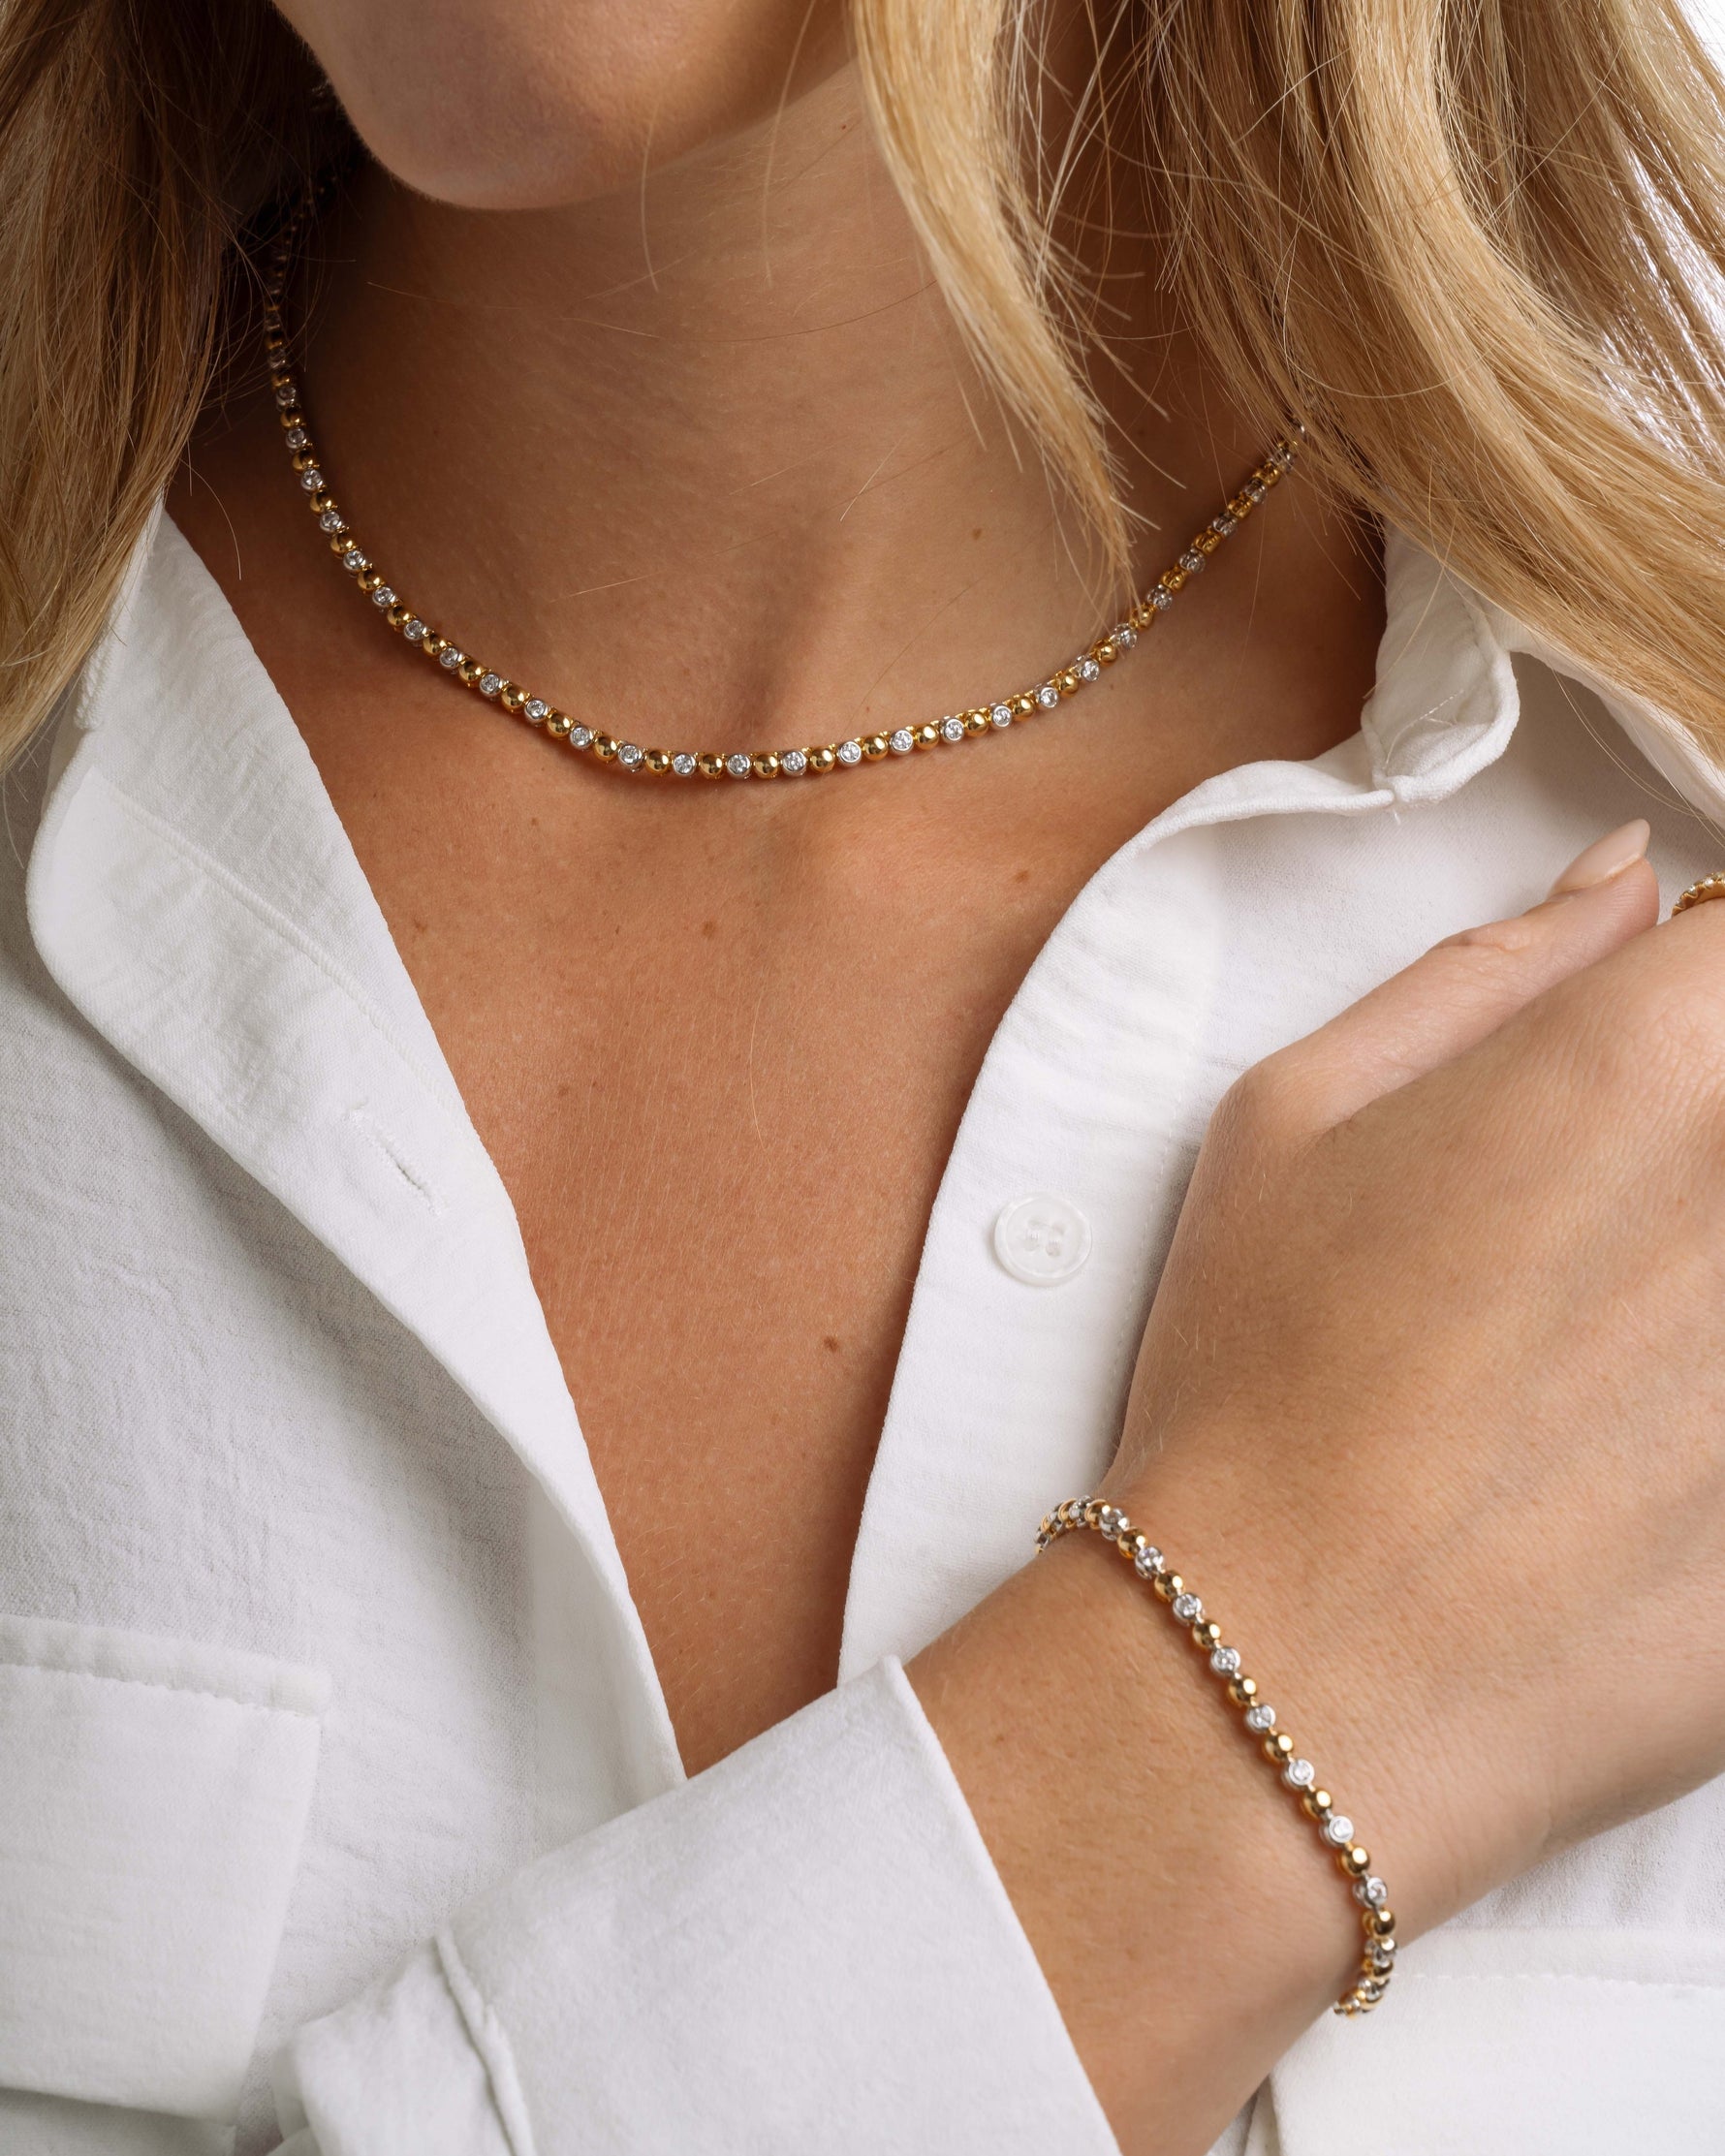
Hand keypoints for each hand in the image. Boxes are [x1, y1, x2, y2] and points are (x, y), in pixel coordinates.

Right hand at [913, 817, 1724, 2152]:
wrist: (1289, 1670)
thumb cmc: (1263, 1384)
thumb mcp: (1291, 1121)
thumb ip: (1487, 973)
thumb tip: (1624, 887)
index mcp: (1645, 1058)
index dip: (1699, 997)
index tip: (1658, 1071)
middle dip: (1697, 1152)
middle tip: (1592, 1249)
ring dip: (1697, 1282)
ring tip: (1612, 1352)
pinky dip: (1715, 1407)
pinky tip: (1648, 1444)